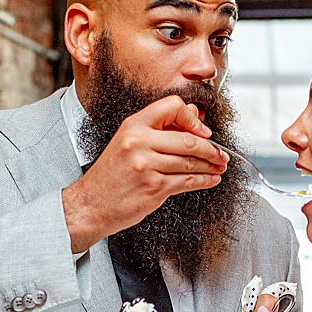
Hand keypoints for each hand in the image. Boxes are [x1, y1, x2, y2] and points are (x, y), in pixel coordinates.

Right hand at [60, 95, 229, 252]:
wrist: (90, 205)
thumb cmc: (109, 176)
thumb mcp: (127, 143)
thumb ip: (159, 129)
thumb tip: (193, 115)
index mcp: (133, 126)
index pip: (172, 107)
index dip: (193, 118)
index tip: (203, 131)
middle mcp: (138, 142)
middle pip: (188, 139)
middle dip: (211, 149)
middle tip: (220, 155)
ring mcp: (146, 165)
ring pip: (190, 162)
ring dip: (210, 166)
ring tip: (218, 168)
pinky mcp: (153, 187)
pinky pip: (187, 181)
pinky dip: (204, 181)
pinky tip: (209, 180)